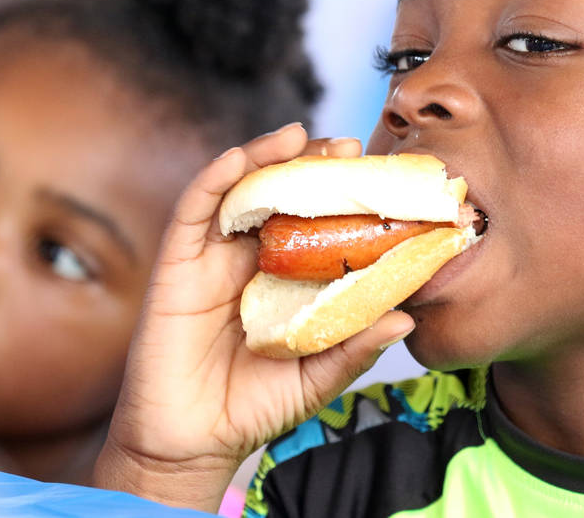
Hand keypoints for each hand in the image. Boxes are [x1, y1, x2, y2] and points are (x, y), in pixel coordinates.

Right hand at [93, 123, 413, 510]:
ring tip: (301, 136)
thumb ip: (355, 347)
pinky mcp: (176, 266)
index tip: (378, 175)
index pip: (314, 223)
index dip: (342, 196)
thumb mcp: (317, 377)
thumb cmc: (254, 409)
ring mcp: (212, 259)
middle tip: (348, 146)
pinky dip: (215, 179)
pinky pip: (193, 211)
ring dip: (265, 156)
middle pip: (278, 195)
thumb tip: (407, 319)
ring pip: (237, 191)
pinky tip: (240, 158)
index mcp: (284, 279)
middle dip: (310, 165)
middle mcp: (248, 259)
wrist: (191, 446)